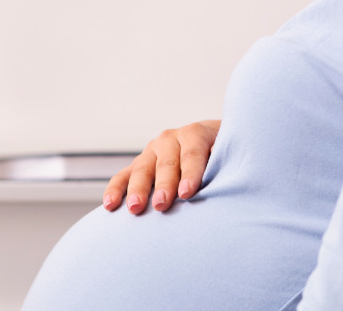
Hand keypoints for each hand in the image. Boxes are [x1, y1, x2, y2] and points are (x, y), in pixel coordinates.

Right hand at [104, 120, 221, 213]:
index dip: (190, 173)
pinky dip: (115, 190)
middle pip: (166, 163)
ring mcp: (152, 151)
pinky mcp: (139, 164)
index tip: (187, 193)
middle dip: (163, 185)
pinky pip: (123, 176)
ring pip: (142, 169)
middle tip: (162, 204)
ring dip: (137, 189)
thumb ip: (228, 165)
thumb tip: (230, 181)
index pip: (192, 154)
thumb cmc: (225, 157)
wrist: (213, 145)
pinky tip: (110, 205)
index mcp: (196, 133)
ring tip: (135, 208)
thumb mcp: (232, 155)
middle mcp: (171, 139)